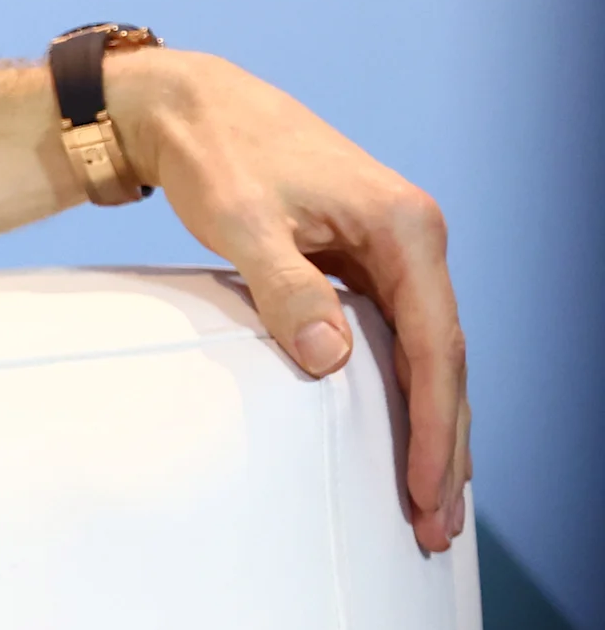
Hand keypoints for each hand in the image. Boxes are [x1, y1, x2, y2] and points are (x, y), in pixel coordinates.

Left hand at [110, 47, 468, 551]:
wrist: (185, 106)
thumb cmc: (214, 153)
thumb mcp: (242, 221)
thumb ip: (288, 288)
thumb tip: (332, 360)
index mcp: (404, 227)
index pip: (436, 345)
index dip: (436, 425)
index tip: (429, 490)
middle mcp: (411, 238)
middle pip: (444, 359)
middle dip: (445, 444)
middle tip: (435, 523)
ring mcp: (388, 249)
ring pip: (423, 352)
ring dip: (427, 424)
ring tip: (426, 500)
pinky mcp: (358, 259)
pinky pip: (393, 336)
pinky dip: (398, 388)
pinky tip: (395, 435)